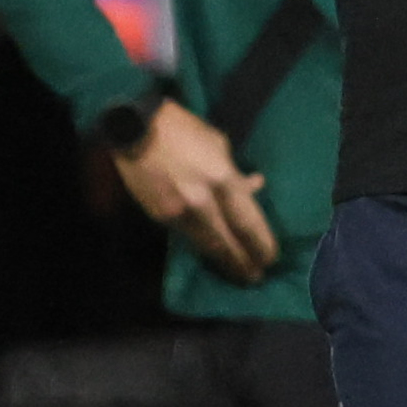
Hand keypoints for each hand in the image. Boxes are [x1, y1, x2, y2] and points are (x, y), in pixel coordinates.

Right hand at [110, 99, 280, 286]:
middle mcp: (202, 201)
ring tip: (238, 273)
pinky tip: (211, 253)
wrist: (136, 129)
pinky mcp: (159, 216)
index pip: (247, 221)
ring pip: (206, 245)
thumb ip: (236, 172)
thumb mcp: (218, 144)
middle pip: (228, 241)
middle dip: (244, 262)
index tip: (271, 257)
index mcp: (221, 178)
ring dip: (224, 261)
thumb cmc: (184, 130)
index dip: (260, 243)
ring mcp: (178, 211)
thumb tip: (255, 187)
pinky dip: (202, 246)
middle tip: (256, 276)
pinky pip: (186, 237)